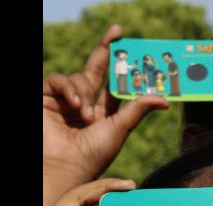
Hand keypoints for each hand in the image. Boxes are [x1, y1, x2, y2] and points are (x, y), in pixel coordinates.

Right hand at [43, 25, 168, 205]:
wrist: (67, 166)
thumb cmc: (95, 153)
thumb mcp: (121, 127)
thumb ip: (138, 109)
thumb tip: (165, 99)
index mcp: (105, 110)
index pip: (114, 81)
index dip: (120, 63)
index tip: (129, 44)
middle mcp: (86, 102)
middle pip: (97, 68)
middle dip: (106, 49)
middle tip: (117, 33)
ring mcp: (66, 99)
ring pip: (80, 77)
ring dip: (85, 93)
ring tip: (86, 116)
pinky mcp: (48, 98)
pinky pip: (58, 80)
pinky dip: (68, 89)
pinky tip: (75, 104)